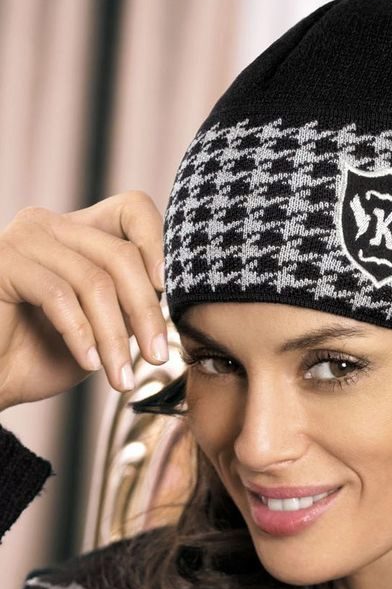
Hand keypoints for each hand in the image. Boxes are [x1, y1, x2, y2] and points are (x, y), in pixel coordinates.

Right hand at [0, 190, 168, 411]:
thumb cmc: (42, 357)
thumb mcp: (105, 327)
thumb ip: (134, 302)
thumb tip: (177, 295)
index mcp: (79, 232)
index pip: (133, 209)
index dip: (158, 243)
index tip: (168, 292)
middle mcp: (50, 224)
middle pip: (121, 254)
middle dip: (146, 312)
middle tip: (157, 357)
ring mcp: (23, 239)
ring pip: (95, 281)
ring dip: (115, 339)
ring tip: (120, 379)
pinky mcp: (2, 262)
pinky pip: (60, 296)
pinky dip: (82, 335)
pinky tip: (90, 365)